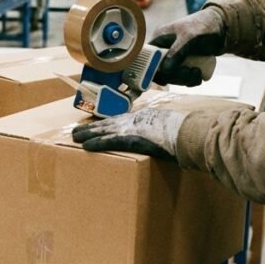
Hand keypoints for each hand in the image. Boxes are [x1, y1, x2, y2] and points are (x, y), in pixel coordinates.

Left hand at [72, 108, 187, 159]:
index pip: (122, 120)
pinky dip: (97, 143)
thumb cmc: (188, 133)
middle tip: (77, 130)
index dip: (108, 123)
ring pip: (105, 130)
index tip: (97, 125)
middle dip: (92, 127)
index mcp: (147, 117)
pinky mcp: (132, 138)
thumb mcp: (174, 130)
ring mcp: (133, 128)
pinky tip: (85, 146)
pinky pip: (110, 141)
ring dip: (88, 134)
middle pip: (109, 123)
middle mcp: (137, 120)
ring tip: (74, 137)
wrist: (190, 132)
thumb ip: (167, 135)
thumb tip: (169, 144)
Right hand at [149, 8, 226, 86]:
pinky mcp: (183, 65)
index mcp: (159, 40)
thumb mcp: (189, 38)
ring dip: (184, 80)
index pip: (147, 60)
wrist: (223, 28)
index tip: (165, 77)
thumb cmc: (204, 26)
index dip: (152, 71)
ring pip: (171, 78)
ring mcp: (173, 58)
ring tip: (198, 73)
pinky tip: (199, 75)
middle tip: (190, 73)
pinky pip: (181, 79)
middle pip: (159, 72)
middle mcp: (163, 50)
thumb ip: (176, 53)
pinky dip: (189, 81)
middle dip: (175, 77)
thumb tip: (164, 71)